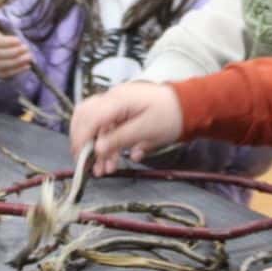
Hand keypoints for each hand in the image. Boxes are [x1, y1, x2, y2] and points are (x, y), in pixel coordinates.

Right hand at [0, 28, 31, 78]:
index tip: (19, 41)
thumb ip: (11, 34)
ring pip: (0, 65)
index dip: (8, 42)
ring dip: (17, 62)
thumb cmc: (1, 37)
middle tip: (26, 49)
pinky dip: (17, 70)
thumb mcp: (4, 31)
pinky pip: (4, 73)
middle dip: (14, 52)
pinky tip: (27, 66)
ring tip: (28, 57)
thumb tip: (21, 41)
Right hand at [68, 81, 182, 174]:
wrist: (190, 106)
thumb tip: (96, 150)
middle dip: (82, 141)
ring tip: (103, 170)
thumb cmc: (170, 116)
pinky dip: (107, 146)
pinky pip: (107, 129)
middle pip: (85, 116)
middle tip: (86, 163)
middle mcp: (112, 99)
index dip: (81, 138)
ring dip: (96, 148)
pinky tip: (113, 162)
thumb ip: (119, 139)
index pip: (89, 116)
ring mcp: (116, 105)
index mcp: (118, 100)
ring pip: (95, 125)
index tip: (81, 159)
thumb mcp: (146, 131)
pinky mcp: (122, 113)